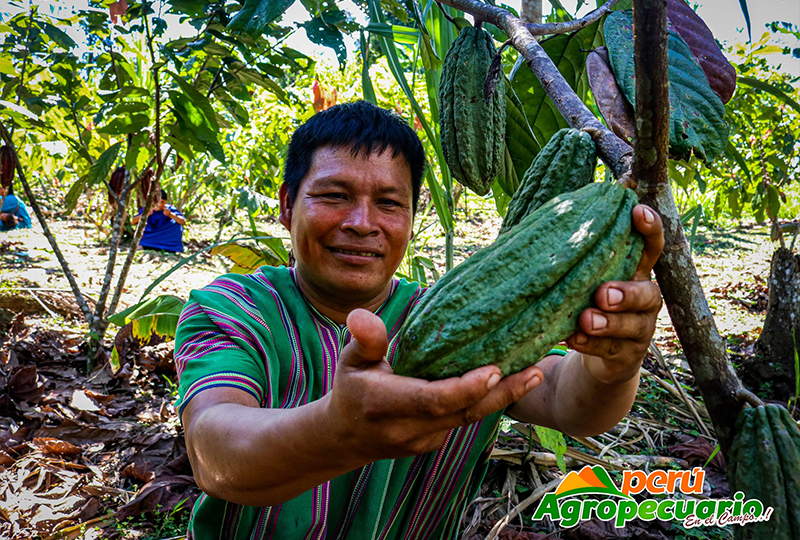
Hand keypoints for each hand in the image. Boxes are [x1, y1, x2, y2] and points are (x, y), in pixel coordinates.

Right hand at [326, 309, 542, 460]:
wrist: (344, 438)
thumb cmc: (350, 388)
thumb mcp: (349, 360)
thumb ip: (365, 340)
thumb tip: (360, 315)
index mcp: (385, 405)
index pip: (432, 400)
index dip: (465, 388)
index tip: (493, 369)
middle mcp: (408, 428)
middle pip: (463, 413)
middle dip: (502, 393)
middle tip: (535, 369)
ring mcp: (424, 441)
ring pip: (470, 419)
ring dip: (504, 397)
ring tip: (535, 371)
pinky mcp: (434, 442)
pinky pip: (465, 421)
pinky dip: (488, 402)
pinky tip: (511, 380)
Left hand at [565, 205, 663, 384]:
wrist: (598, 355)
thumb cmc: (588, 300)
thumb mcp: (586, 276)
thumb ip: (580, 254)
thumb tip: (552, 216)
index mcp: (635, 272)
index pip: (651, 247)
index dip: (650, 229)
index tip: (637, 211)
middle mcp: (645, 299)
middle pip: (648, 293)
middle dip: (627, 293)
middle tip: (602, 293)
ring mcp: (639, 329)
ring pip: (632, 325)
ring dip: (608, 322)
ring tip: (586, 319)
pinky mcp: (627, 356)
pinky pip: (611, 350)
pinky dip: (590, 345)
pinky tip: (573, 338)